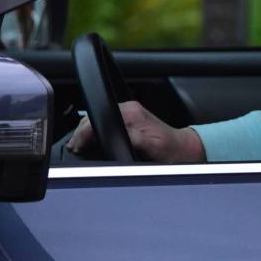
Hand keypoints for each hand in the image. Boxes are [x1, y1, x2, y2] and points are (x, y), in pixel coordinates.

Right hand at [67, 100, 205, 162]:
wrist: (185, 150)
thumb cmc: (171, 151)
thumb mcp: (152, 147)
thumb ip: (132, 139)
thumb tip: (113, 136)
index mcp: (132, 113)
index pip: (98, 117)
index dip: (84, 133)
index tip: (77, 146)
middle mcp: (129, 109)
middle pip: (95, 117)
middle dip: (81, 133)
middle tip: (75, 149)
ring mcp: (129, 113)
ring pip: (98, 119)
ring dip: (87, 133)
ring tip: (80, 147)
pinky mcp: (129, 119)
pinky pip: (106, 122)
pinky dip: (96, 132)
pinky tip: (92, 143)